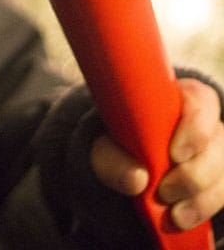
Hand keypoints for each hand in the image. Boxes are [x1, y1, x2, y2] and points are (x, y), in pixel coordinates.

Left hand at [90, 78, 223, 230]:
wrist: (124, 164)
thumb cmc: (118, 143)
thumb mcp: (106, 146)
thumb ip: (113, 158)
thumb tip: (137, 179)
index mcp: (179, 98)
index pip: (201, 102)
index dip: (195, 127)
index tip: (175, 154)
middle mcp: (204, 123)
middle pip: (217, 143)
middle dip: (195, 174)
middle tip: (165, 191)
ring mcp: (214, 152)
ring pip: (223, 172)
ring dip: (202, 198)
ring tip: (175, 214)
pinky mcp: (217, 179)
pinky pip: (222, 194)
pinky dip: (204, 209)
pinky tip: (183, 219)